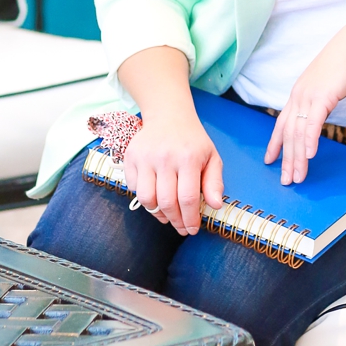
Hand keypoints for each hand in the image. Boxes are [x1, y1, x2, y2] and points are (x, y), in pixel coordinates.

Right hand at [122, 115, 223, 236]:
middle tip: (181, 228)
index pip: (188, 198)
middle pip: (167, 202)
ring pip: (147, 199)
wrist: (168, 115)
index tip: (192, 230)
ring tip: (167, 216)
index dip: (190, 219)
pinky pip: (133, 188)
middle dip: (176, 221)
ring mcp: (144, 157)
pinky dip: (144, 199)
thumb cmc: (192, 141)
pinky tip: (155, 198)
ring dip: (157, 213)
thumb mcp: (212, 157)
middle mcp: (165, 157)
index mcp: (188, 158)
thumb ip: (214, 182)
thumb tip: (216, 205)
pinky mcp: (130, 157)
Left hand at [264, 21, 345, 184]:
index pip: (281, 123)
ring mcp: (308, 96)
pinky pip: (313, 123)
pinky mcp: (323, 96)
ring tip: (298, 176)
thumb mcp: (325, 85)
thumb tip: (317, 114)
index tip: (270, 159)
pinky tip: (309, 156)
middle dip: (286, 159)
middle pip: (288, 133)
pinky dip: (309, 141)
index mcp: (298, 93)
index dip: (275, 143)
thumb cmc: (344, 63)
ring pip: (298, 133)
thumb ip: (318, 100)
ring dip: (297, 157)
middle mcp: (299, 96)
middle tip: (286, 179)